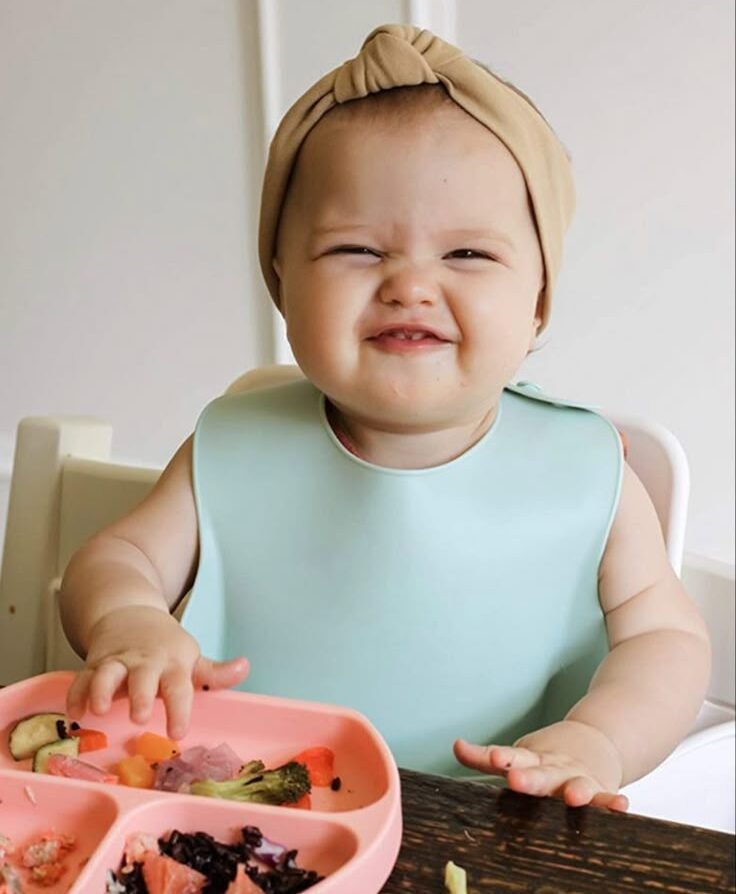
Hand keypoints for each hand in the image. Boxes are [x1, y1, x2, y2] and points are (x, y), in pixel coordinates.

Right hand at [65, 606, 248, 739]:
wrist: (130, 614)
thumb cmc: (165, 647)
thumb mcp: (191, 657)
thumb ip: (215, 673)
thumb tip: (244, 667)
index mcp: (173, 663)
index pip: (180, 686)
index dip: (179, 709)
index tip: (178, 733)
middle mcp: (145, 662)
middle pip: (143, 677)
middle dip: (140, 695)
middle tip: (139, 717)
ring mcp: (118, 661)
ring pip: (108, 673)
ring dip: (103, 690)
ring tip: (100, 709)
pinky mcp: (94, 664)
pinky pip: (82, 679)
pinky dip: (76, 693)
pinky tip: (76, 711)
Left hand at [453, 721, 628, 811]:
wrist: (595, 741)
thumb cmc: (547, 757)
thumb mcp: (519, 753)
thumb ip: (484, 757)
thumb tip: (455, 746)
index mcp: (531, 760)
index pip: (512, 757)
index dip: (500, 758)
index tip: (492, 757)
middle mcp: (554, 768)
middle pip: (540, 774)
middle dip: (529, 778)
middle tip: (516, 779)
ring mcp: (578, 778)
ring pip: (577, 785)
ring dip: (576, 791)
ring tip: (573, 796)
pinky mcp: (601, 789)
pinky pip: (608, 797)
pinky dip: (613, 802)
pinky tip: (621, 807)